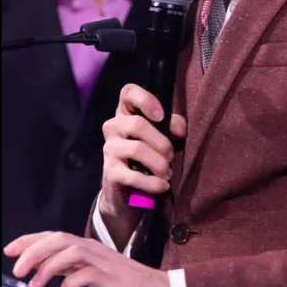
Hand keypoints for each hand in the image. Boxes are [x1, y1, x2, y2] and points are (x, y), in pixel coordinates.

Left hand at [4, 231, 172, 286]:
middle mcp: (93, 250)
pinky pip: (85, 276)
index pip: (54, 237)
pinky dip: (68, 284)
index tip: (10, 249)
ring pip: (69, 252)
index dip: (30, 240)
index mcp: (88, 248)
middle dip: (33, 250)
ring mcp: (103, 262)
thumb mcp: (95, 275)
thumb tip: (44, 270)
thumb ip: (72, 269)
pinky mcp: (111, 278)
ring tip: (32, 284)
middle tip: (15, 268)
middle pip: (58, 239)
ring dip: (47, 266)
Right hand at [99, 84, 185, 245]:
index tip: (160, 116)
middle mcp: (113, 127)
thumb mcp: (162, 139)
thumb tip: (177, 129)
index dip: (145, 100)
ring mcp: (109, 150)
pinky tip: (162, 186)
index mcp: (125, 114)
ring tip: (166, 173)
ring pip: (137, 149)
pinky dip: (154, 183)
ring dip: (160, 164)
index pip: (128, 92)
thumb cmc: (148, 159)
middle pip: (137, 124)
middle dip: (162, 143)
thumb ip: (172, 126)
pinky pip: (135, 176)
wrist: (127, 194)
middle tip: (169, 157)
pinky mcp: (111, 173)